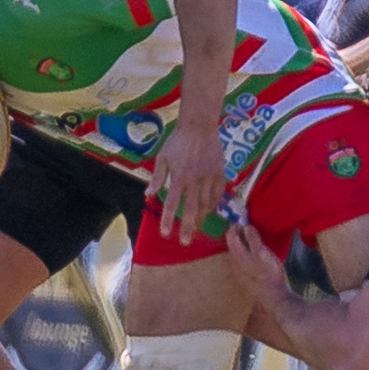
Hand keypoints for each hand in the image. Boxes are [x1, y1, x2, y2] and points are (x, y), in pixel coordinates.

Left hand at [148, 123, 225, 244]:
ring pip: (206, 204)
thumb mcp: (162, 158)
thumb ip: (157, 178)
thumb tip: (148, 195)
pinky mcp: (220, 174)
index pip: (171, 204)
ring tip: (197, 227)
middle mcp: (194, 181)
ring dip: (201, 218)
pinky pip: (218, 194)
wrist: (199, 127)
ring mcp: (209, 178)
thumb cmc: (178, 141)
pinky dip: (214, 204)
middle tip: (185, 242)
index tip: (165, 234)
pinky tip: (209, 209)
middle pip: (191, 209)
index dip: (168, 220)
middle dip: (188, 228)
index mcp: (178, 177)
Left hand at [223, 224, 289, 298]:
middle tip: (249, 228)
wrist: (274, 297)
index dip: (236, 226)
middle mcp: (233, 263)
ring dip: (241, 245)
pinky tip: (254, 256)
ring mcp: (238, 272)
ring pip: (235, 253)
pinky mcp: (244, 279)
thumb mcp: (263, 253)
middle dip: (238, 235)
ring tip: (252, 240)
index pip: (230, 235)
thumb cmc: (270, 274)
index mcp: (237, 255)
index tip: (244, 221)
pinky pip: (240, 262)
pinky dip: (244, 254)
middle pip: (232, 244)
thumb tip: (245, 226)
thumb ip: (253, 239)